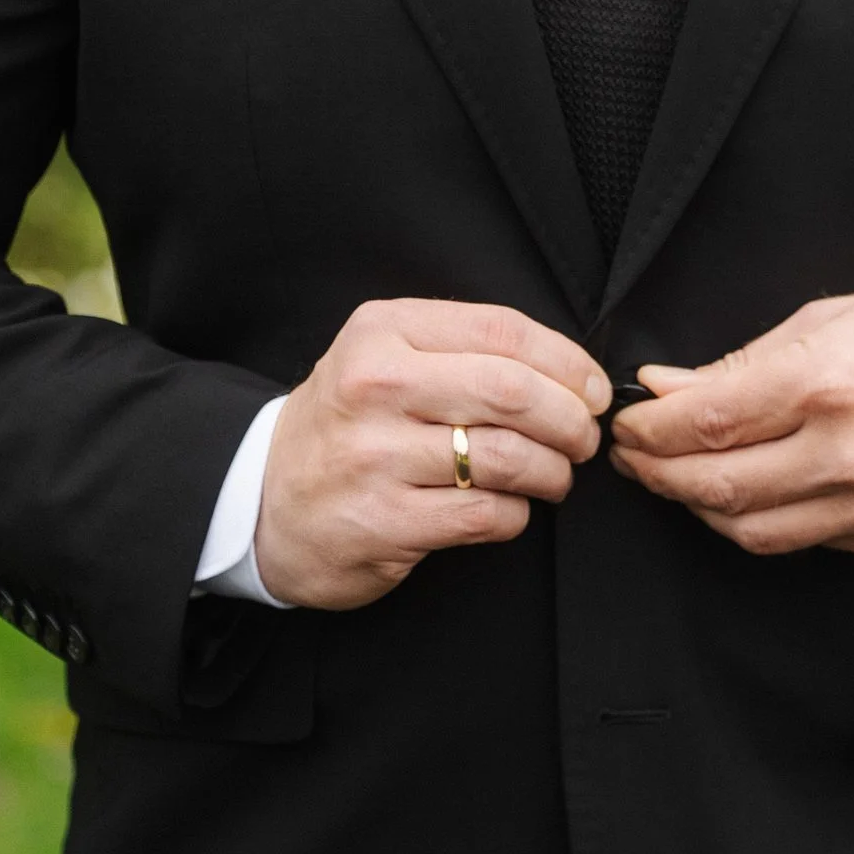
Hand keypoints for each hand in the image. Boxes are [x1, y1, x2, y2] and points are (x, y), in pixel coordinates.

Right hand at [254, 298, 609, 611]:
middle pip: (513, 393)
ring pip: (508, 457)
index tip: (593, 388)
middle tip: (584, 438)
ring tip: (554, 476)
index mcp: (382, 332)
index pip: (502, 331)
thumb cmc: (345, 424)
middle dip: (570, 419)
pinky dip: (517, 514)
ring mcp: (375, 457)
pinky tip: (509, 508)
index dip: (568, 362)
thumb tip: (571, 371)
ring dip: (552, 471)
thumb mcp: (384, 358)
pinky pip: (487, 514)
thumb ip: (463, 350)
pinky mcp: (383, 522)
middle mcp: (375, 387)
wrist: (260, 500)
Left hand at [609, 285, 853, 560]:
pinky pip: (801, 541)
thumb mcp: (830, 321)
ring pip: (750, 531)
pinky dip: (761, 521)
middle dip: (658, 474)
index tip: (626, 423)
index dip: (649, 430)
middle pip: (716, 486)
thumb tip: (665, 388)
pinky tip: (746, 494)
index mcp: (823, 383)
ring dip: (700, 508)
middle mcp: (844, 452)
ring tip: (679, 479)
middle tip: (632, 458)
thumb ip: (740, 363)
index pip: (704, 422)